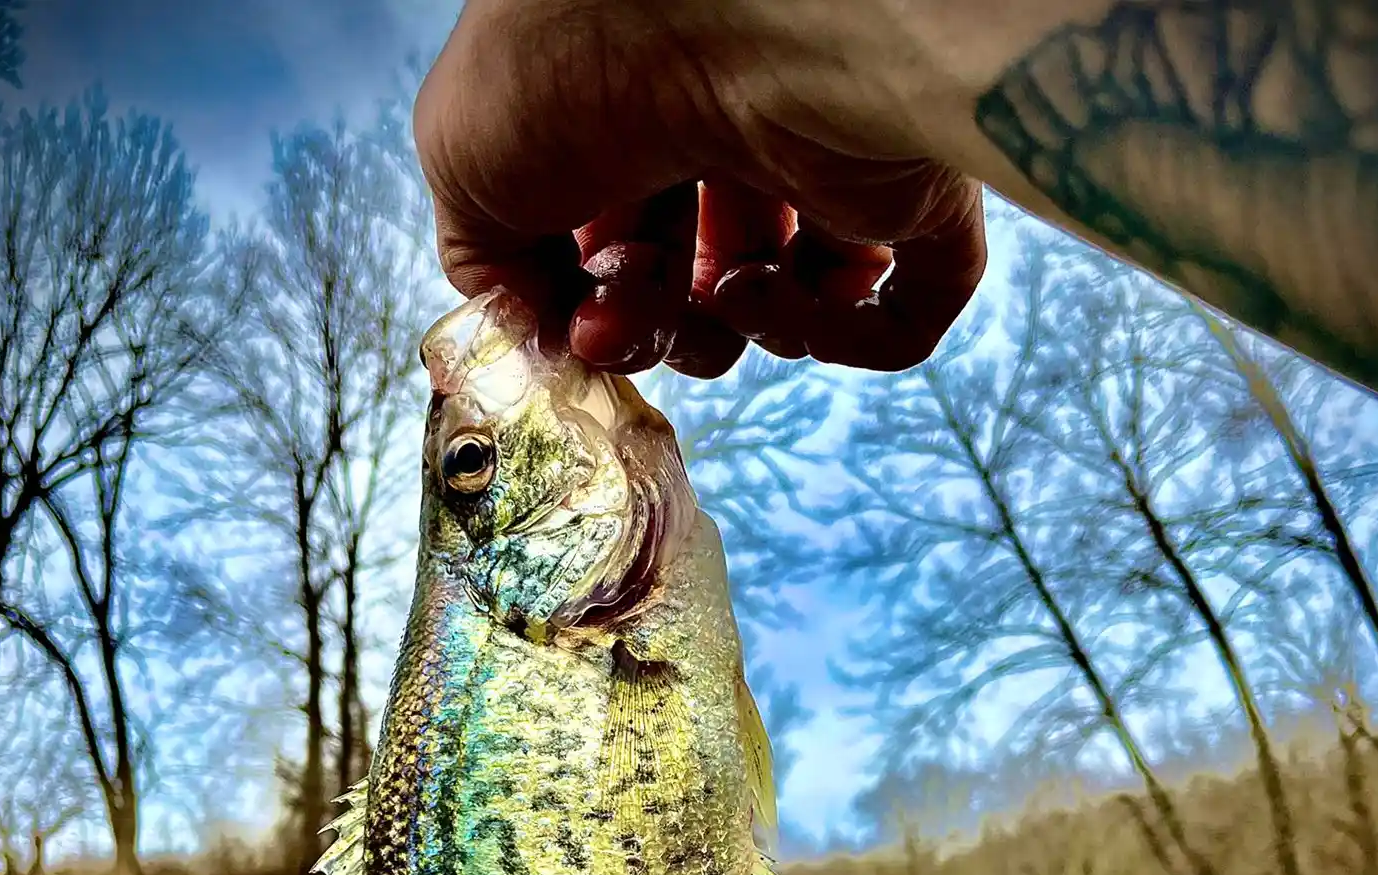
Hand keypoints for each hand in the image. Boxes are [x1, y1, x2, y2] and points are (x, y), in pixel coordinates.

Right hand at [412, 0, 985, 378]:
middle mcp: (731, 133)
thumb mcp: (463, 164)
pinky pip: (906, 310)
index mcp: (638, 118)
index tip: (576, 329)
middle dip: (658, 329)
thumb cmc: (568, 64)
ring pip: (792, 304)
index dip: (595, 305)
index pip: (623, 243)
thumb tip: (538, 337)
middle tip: (632, 325)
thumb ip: (488, 267)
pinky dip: (848, 339)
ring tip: (720, 292)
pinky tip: (787, 304)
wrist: (696, 15)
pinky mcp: (914, 192)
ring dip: (737, 334)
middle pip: (701, 283)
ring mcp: (826, 162)